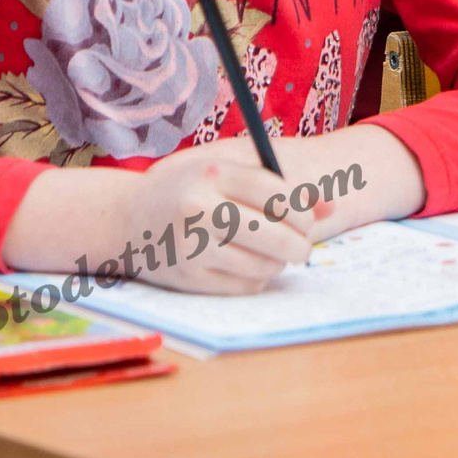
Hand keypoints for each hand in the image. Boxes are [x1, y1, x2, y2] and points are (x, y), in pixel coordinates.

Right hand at [117, 138, 326, 295]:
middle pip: (276, 235)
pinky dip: (256, 280)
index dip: (303, 213)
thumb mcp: (227, 175)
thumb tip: (330, 208)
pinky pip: (244, 286)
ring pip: (263, 265)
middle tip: (301, 248)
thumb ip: (278, 187)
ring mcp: (192, 244)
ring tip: (272, 255)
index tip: (305, 222)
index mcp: (214, 172)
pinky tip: (247, 267)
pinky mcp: (188, 276)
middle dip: (300, 246)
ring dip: (278, 264)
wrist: (127, 219)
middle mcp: (200, 206)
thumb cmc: (190, 191)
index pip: (279, 194)